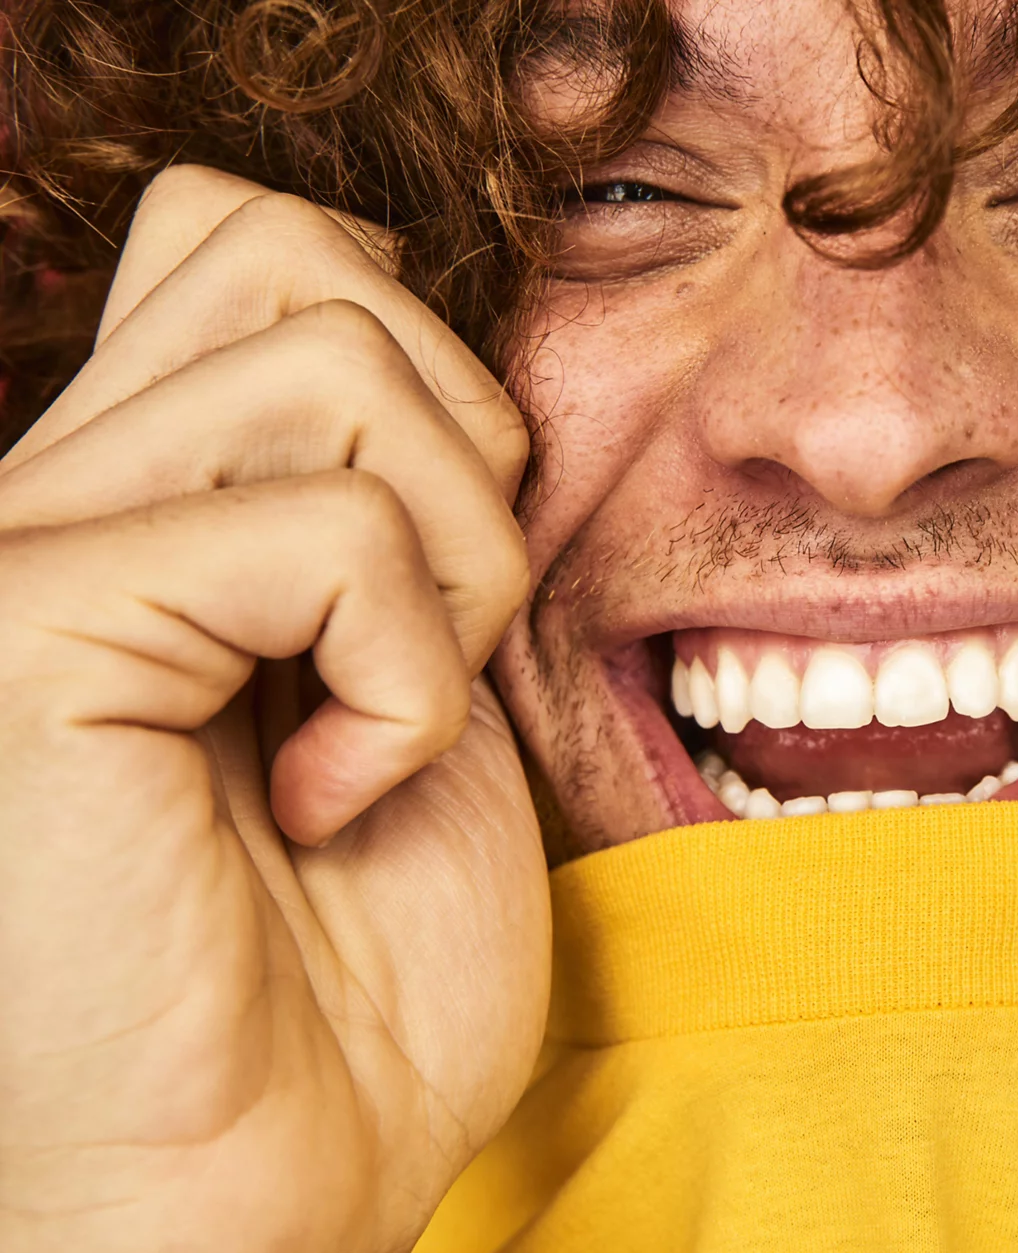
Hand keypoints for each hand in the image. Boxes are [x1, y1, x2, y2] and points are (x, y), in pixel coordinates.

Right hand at [0, 167, 548, 1252]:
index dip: (414, 368)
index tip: (432, 581)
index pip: (249, 241)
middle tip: (426, 650)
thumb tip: (407, 337)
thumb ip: (381, 503)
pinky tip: (330, 798)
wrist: (269, 1194)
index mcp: (123, 503)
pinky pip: (331, 531)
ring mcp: (15, 554)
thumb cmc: (354, 977)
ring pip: (335, 356)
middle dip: (460, 452)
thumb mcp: (411, 686)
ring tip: (382, 731)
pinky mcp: (25, 631)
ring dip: (451, 570)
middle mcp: (38, 496)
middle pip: (300, 256)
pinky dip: (407, 676)